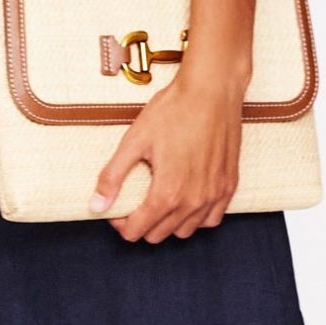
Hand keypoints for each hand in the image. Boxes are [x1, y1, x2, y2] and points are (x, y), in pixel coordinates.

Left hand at [88, 65, 246, 241]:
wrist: (212, 90)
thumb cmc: (173, 110)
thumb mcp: (134, 140)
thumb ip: (113, 176)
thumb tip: (96, 206)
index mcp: (167, 192)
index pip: (137, 231)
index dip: (121, 223)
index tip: (117, 208)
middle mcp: (193, 200)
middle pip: (159, 234)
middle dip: (141, 223)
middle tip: (134, 202)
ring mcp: (214, 195)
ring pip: (185, 231)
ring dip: (168, 222)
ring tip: (159, 200)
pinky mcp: (229, 185)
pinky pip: (212, 219)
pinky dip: (196, 217)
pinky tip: (186, 199)